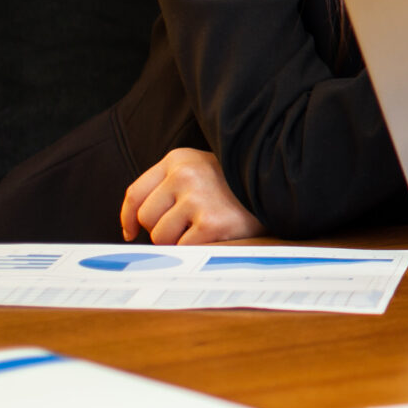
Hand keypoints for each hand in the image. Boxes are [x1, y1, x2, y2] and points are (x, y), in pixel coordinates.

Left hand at [121, 148, 267, 244]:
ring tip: (204, 230)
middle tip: (187, 228)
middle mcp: (185, 174)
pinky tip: (214, 237)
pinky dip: (196, 249)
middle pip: (146, 217)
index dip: (129, 218)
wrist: (278, 186)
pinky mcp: (213, 223)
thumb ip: (166, 189)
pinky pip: (184, 248)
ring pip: (161, 236)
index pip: (135, 193)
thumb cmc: (234, 186)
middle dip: (161, 230)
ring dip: (178, 241)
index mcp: (178, 159)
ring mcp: (199, 198)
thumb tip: (132, 229)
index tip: (132, 232)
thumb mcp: (199, 171)